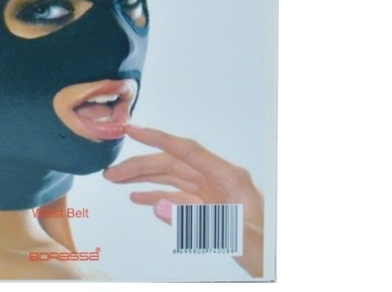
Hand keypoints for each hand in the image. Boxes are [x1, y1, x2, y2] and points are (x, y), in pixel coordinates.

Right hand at [103, 125, 263, 277]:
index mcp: (229, 177)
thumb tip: (158, 205)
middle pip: (172, 164)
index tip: (133, 130)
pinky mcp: (209, 207)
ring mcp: (213, 192)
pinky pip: (177, 196)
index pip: (187, 150)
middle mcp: (218, 179)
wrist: (281, 261)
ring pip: (171, 178)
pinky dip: (157, 195)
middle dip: (140, 165)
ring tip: (116, 180)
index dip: (158, 138)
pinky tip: (138, 198)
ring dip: (143, 178)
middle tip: (111, 171)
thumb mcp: (239, 238)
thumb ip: (200, 220)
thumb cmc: (269, 249)